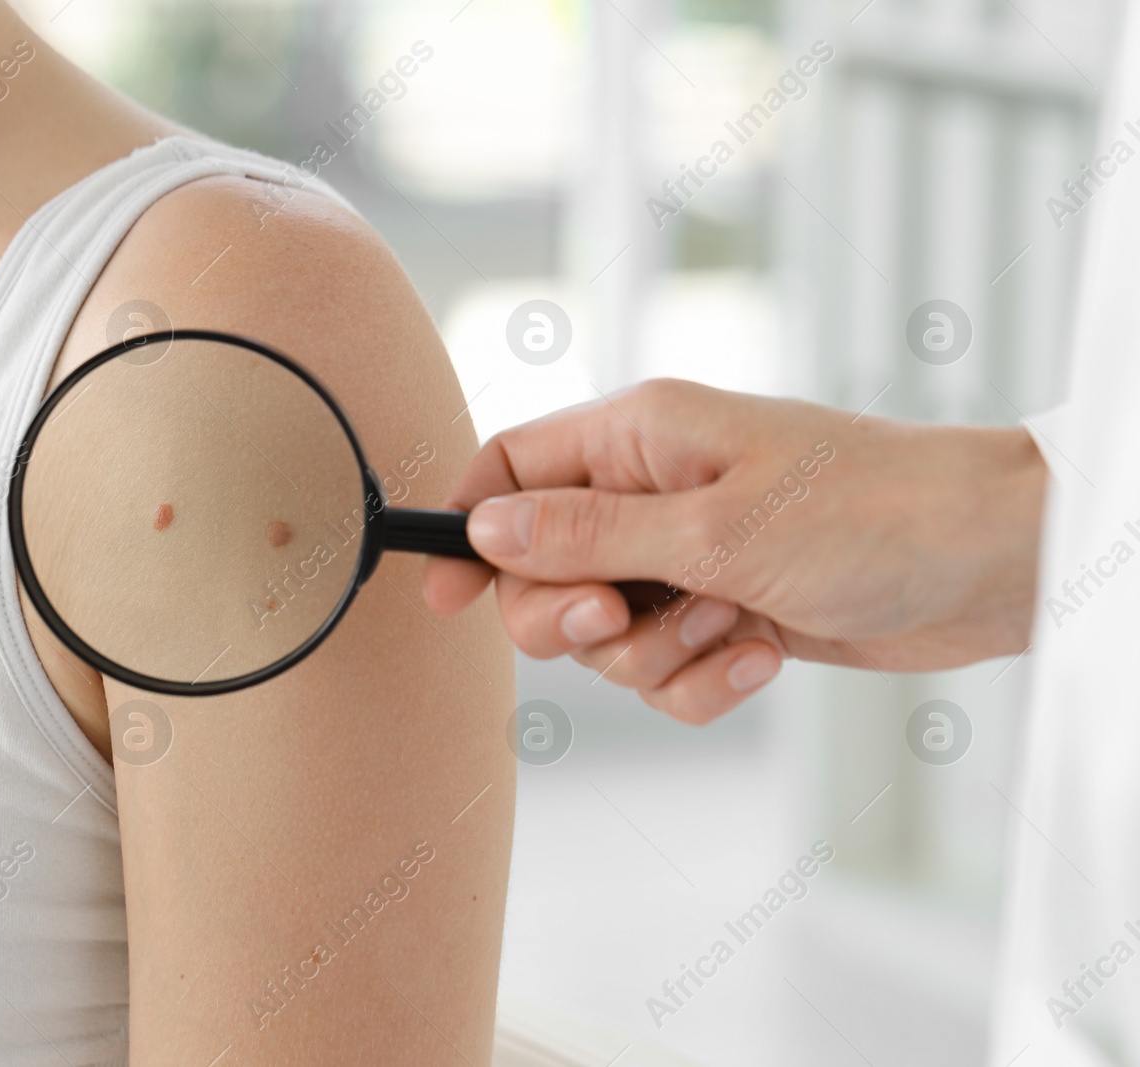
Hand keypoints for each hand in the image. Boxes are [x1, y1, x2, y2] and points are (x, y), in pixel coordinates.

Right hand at [423, 379, 1047, 722]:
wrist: (990, 562)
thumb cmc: (868, 513)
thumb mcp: (713, 528)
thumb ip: (588, 532)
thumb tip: (484, 526)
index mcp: (638, 437)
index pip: (511, 470)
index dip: (469, 530)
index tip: (444, 597)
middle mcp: (654, 493)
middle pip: (543, 569)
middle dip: (571, 615)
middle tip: (617, 616)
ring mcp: (690, 557)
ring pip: (605, 635)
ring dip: (655, 652)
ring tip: (729, 623)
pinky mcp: (727, 612)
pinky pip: (666, 670)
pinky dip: (703, 678)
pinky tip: (760, 655)